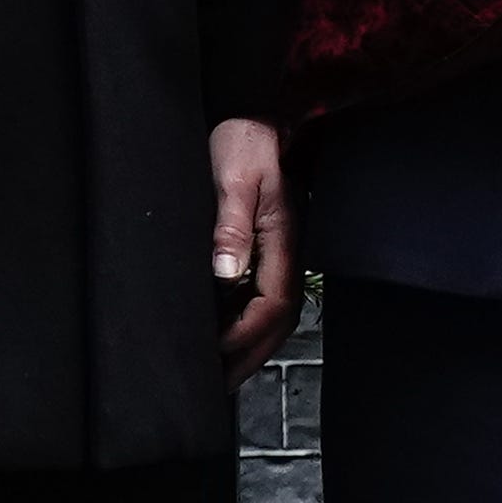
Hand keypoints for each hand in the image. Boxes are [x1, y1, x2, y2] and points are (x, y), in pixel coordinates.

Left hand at [211, 115, 295, 371]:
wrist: (253, 116)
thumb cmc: (243, 142)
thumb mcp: (234, 178)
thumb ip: (231, 225)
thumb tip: (227, 273)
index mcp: (284, 240)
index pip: (271, 303)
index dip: (244, 335)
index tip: (214, 355)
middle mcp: (287, 251)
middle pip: (279, 319)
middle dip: (250, 356)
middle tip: (218, 385)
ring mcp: (280, 251)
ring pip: (274, 312)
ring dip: (251, 346)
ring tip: (222, 373)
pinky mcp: (267, 247)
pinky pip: (264, 296)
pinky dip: (248, 324)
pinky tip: (225, 334)